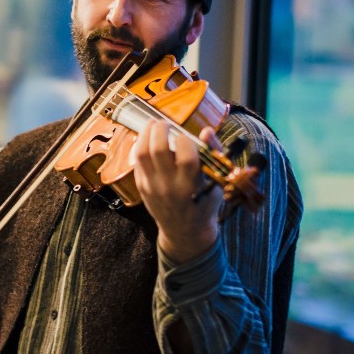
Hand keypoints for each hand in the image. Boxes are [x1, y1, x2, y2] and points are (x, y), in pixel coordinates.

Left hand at [133, 122, 222, 262]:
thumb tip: (207, 130)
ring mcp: (152, 186)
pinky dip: (140, 146)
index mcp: (191, 185)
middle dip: (161, 129)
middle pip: (158, 150)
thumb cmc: (205, 202)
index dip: (185, 140)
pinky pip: (136, 161)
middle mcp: (169, 185)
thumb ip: (213, 154)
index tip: (186, 137)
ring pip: (142, 153)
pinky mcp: (142, 187)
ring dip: (146, 134)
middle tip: (165, 123)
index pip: (186, 157)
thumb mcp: (216, 182)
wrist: (185, 230)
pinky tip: (147, 139)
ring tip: (153, 124)